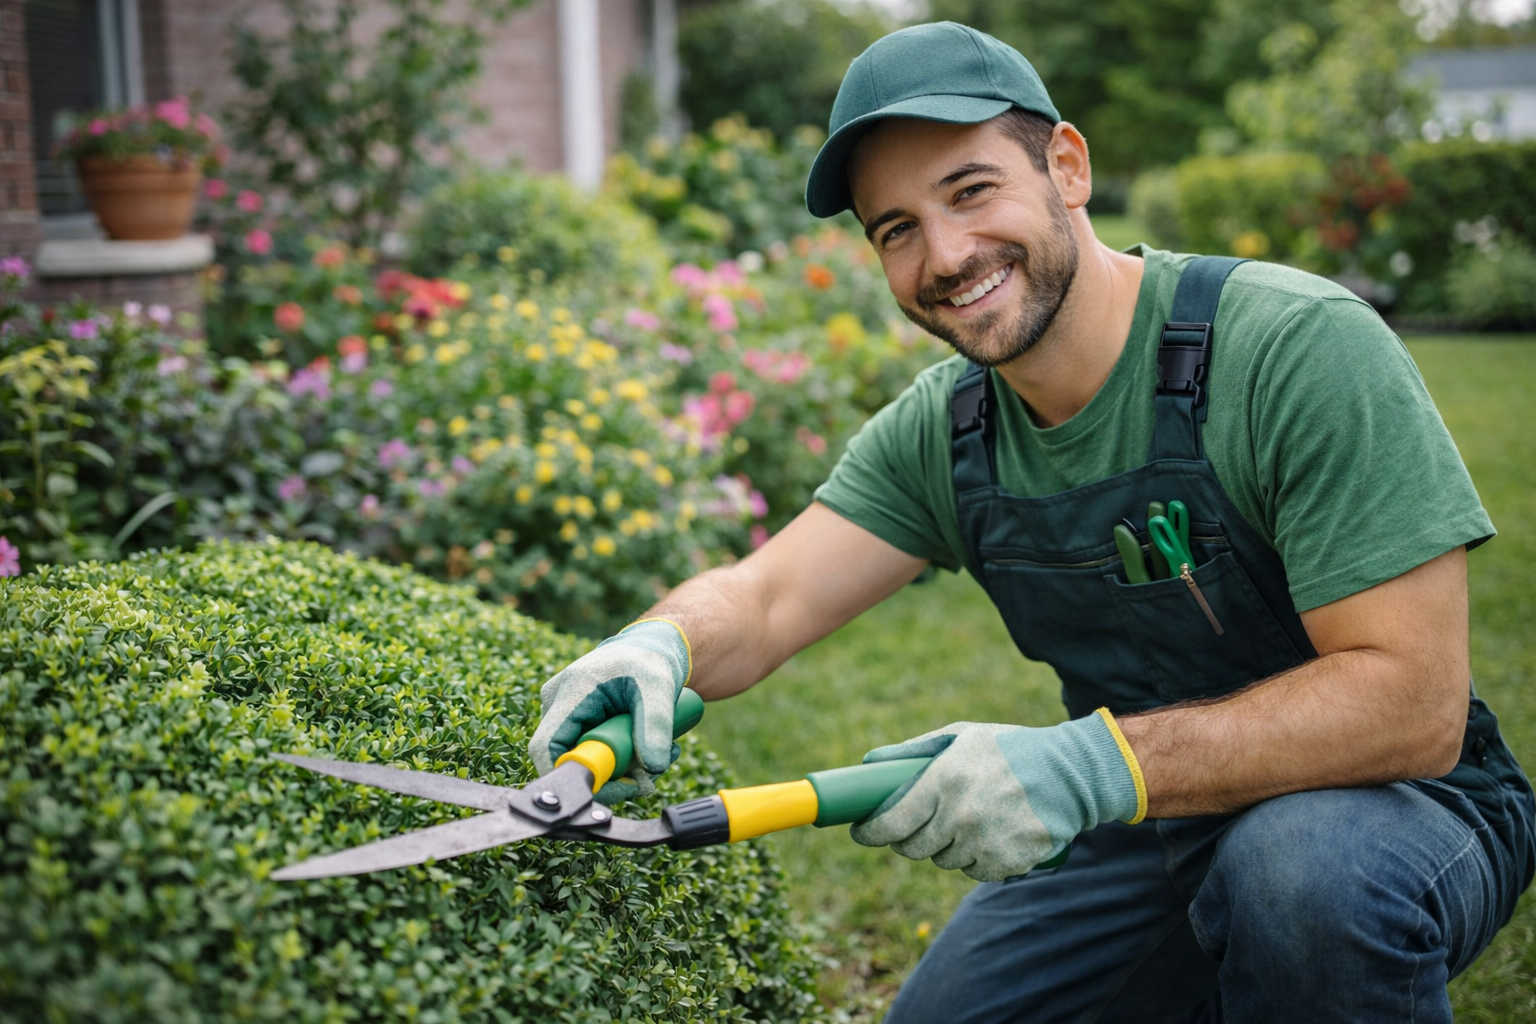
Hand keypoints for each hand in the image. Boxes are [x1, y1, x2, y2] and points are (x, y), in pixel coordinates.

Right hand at [528, 618, 690, 803]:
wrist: (647, 649)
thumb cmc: (649, 661)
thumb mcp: (659, 689)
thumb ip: (656, 727)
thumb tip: (653, 768)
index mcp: (573, 690)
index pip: (546, 746)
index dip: (569, 775)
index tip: (610, 788)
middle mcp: (558, 703)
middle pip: (567, 759)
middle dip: (608, 777)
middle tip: (646, 778)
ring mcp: (564, 714)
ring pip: (583, 760)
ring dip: (620, 771)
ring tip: (655, 756)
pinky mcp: (574, 724)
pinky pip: (590, 754)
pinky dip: (618, 762)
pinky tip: (643, 752)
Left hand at [850, 710, 1145, 880]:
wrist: (1070, 774)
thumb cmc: (1008, 749)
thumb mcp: (961, 736)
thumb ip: (913, 751)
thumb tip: (868, 763)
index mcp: (944, 781)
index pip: (891, 822)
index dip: (871, 832)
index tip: (862, 832)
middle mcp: (960, 816)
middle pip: (912, 848)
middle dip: (908, 838)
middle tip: (916, 824)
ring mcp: (984, 843)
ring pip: (943, 860)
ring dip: (945, 846)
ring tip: (966, 819)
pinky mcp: (1006, 864)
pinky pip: (974, 871)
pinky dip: (975, 858)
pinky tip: (989, 833)